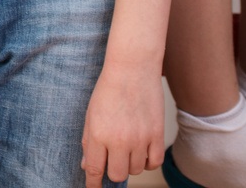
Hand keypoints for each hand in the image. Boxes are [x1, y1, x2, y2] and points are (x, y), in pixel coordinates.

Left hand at [81, 63, 162, 186]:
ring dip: (130, 165)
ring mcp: (140, 139)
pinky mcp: (157, 135)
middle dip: (112, 172)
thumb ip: (89, 142)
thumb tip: (88, 166)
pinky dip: (148, 162)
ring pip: (136, 170)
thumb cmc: (108, 90)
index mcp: (99, 134)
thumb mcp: (91, 115)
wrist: (132, 69)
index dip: (93, 183)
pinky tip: (142, 152)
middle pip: (117, 175)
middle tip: (111, 161)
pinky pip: (155, 162)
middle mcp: (119, 140)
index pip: (95, 169)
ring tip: (126, 149)